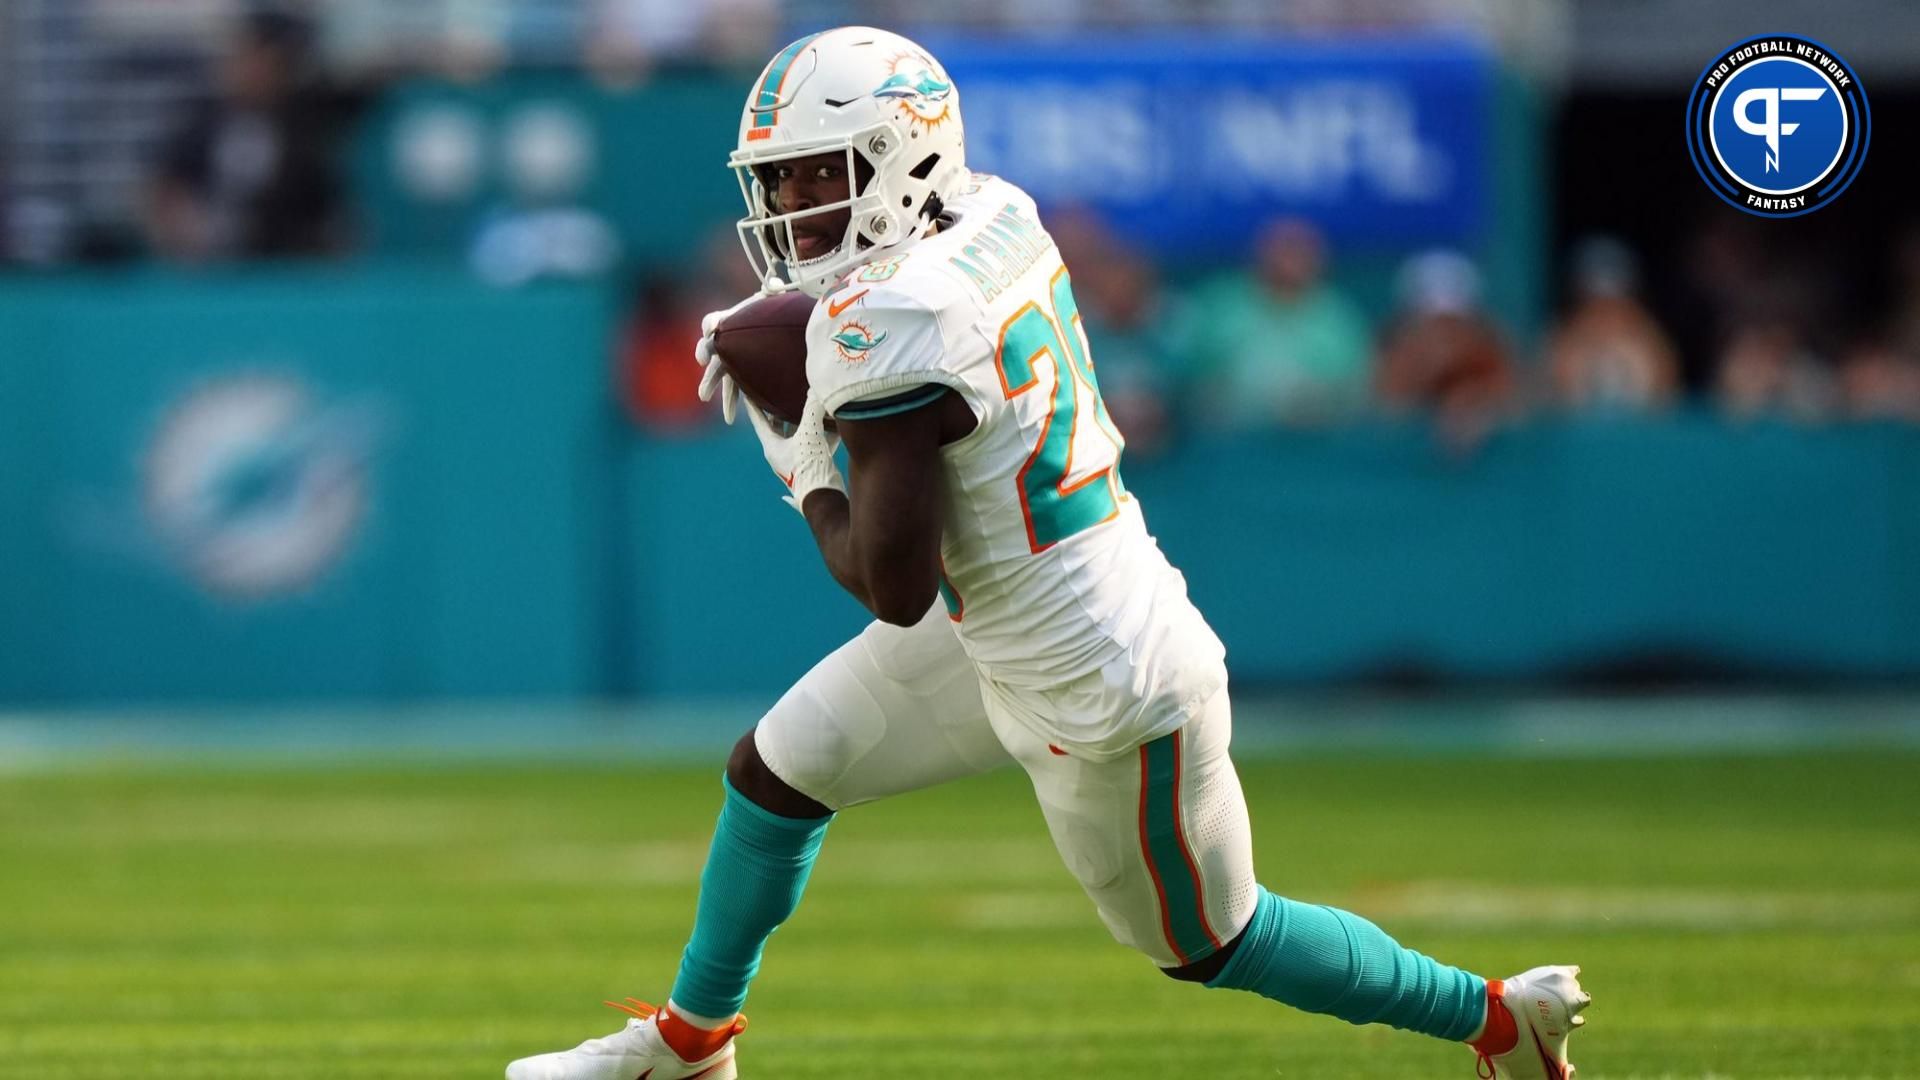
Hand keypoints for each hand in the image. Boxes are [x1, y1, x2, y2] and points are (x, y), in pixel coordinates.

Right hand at [694, 293, 764, 424]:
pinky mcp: (740, 374)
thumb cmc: (770, 311)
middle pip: (709, 352)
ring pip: (718, 374)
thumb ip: (774, 290)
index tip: (712, 329)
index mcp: (727, 321)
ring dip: (709, 385)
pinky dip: (731, 403)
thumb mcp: (773, 300)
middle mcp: (724, 341)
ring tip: (703, 396)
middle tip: (700, 369)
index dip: (711, 324)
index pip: (712, 321)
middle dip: (704, 359)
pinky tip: (730, 419)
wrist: (774, 329)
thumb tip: (777, 283)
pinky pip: (734, 389)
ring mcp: (730, 360)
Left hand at [746, 395, 845, 513]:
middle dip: (780, 410)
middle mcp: (781, 453)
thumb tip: (816, 390)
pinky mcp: (813, 465)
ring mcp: (797, 460)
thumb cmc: (810, 468)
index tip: (747, 391)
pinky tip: (836, 424)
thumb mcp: (810, 435)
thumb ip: (813, 410)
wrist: (824, 498)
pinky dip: (824, 433)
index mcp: (772, 447)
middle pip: (778, 426)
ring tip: (810, 404)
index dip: (753, 404)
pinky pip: (817, 444)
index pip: (758, 420)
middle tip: (780, 392)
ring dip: (806, 421)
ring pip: (799, 435)